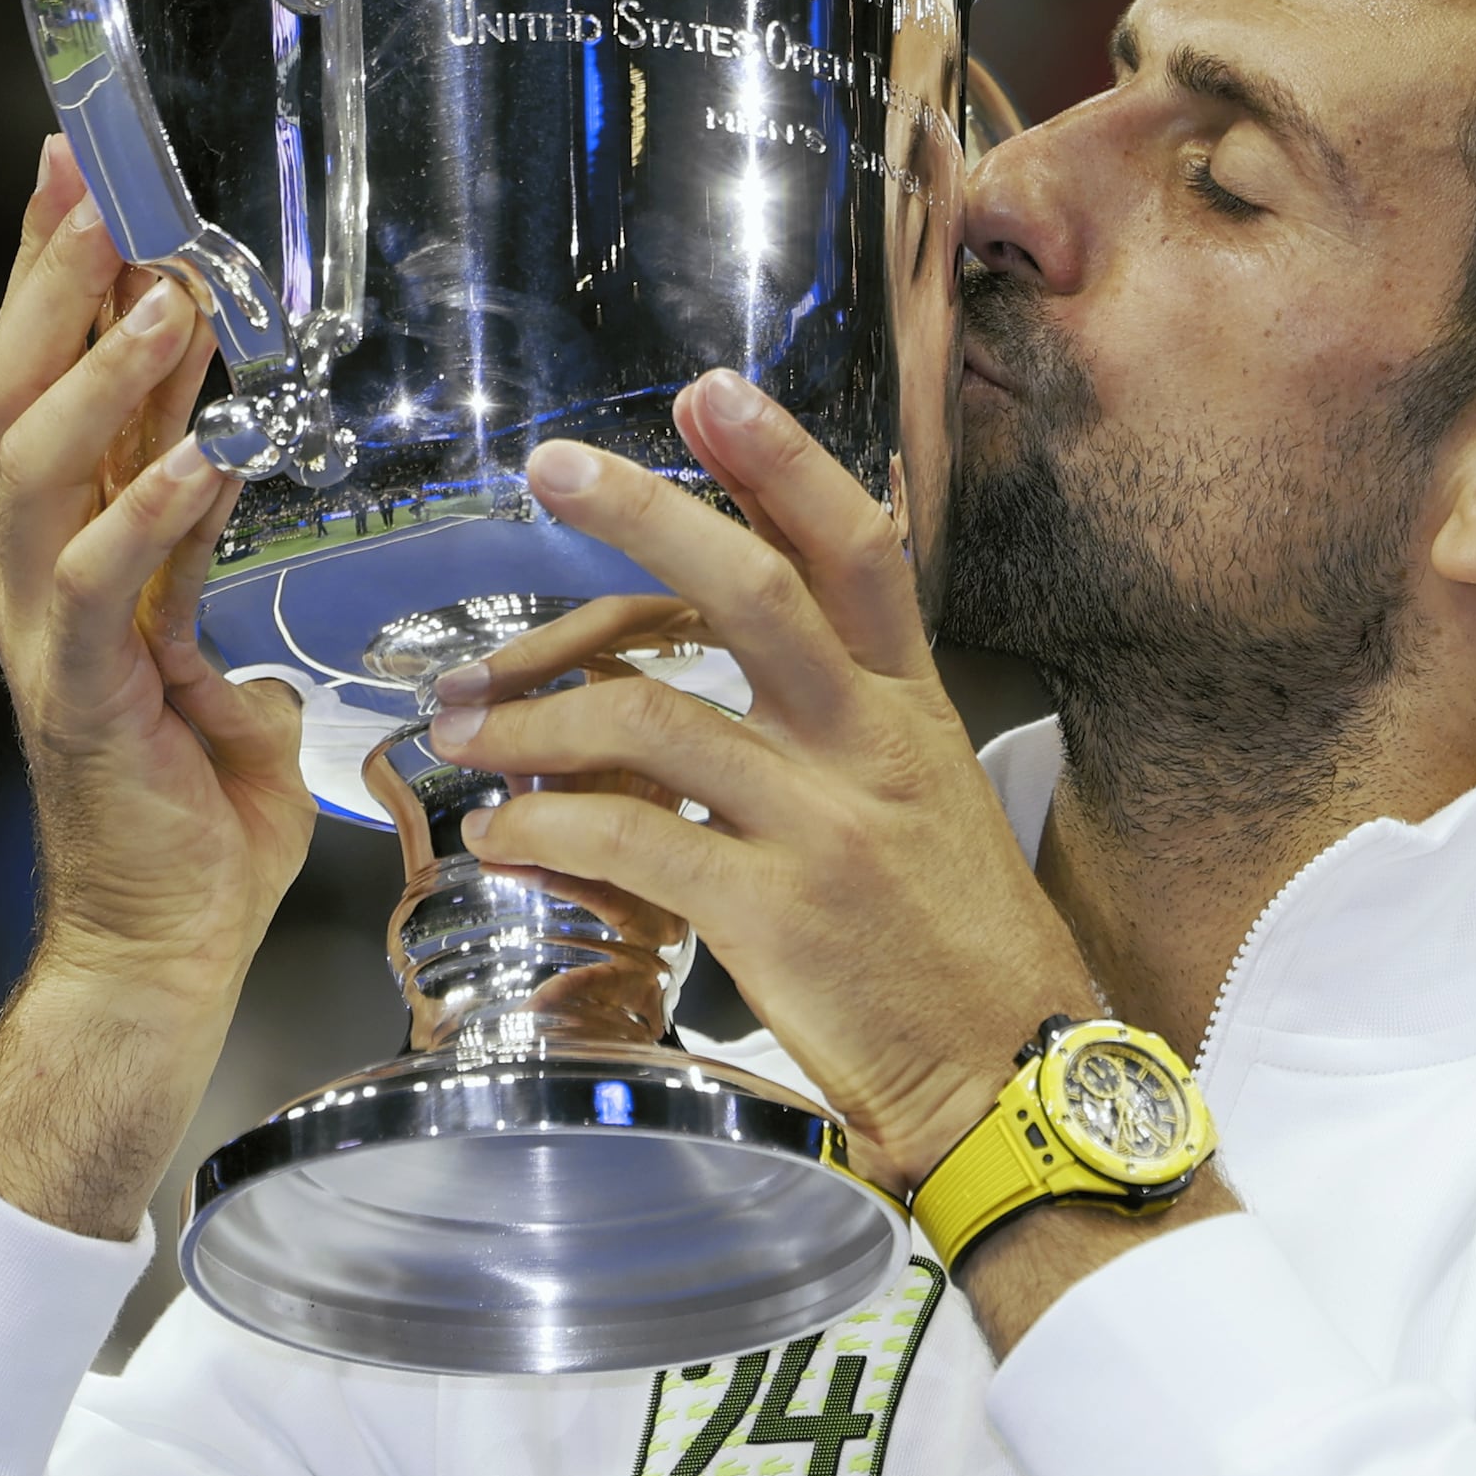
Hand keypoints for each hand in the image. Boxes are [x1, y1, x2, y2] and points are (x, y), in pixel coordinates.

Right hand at [0, 142, 312, 1230]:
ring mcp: (39, 631)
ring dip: (106, 375)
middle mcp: (34, 574)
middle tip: (100, 178)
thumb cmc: (197, 824)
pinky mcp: (70, 696)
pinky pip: (95, 585)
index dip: (60, 274)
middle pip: (14, 390)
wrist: (156, 956)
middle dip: (54, 278)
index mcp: (72, 555)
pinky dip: (147, 512)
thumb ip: (218, 584)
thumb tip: (256, 513)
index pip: (52, 382)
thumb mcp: (223, 666)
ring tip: (172, 300)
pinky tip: (203, 457)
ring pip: (35, 467)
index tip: (85, 163)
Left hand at [426, 371, 1097, 1195]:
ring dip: (534, 711)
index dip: (782, 461)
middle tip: (553, 470)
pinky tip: (504, 835)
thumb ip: (851, 718)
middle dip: (644, 515)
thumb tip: (759, 651)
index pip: (856, 549)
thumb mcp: (929, 800)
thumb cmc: (958, 951)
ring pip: (655, 716)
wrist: (1011, 1079)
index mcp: (910, 709)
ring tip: (463, 722)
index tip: (709, 396)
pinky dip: (545, 827)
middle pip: (752, 591)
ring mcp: (822, 827)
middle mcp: (870, 746)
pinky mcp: (775, 914)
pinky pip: (629, 841)